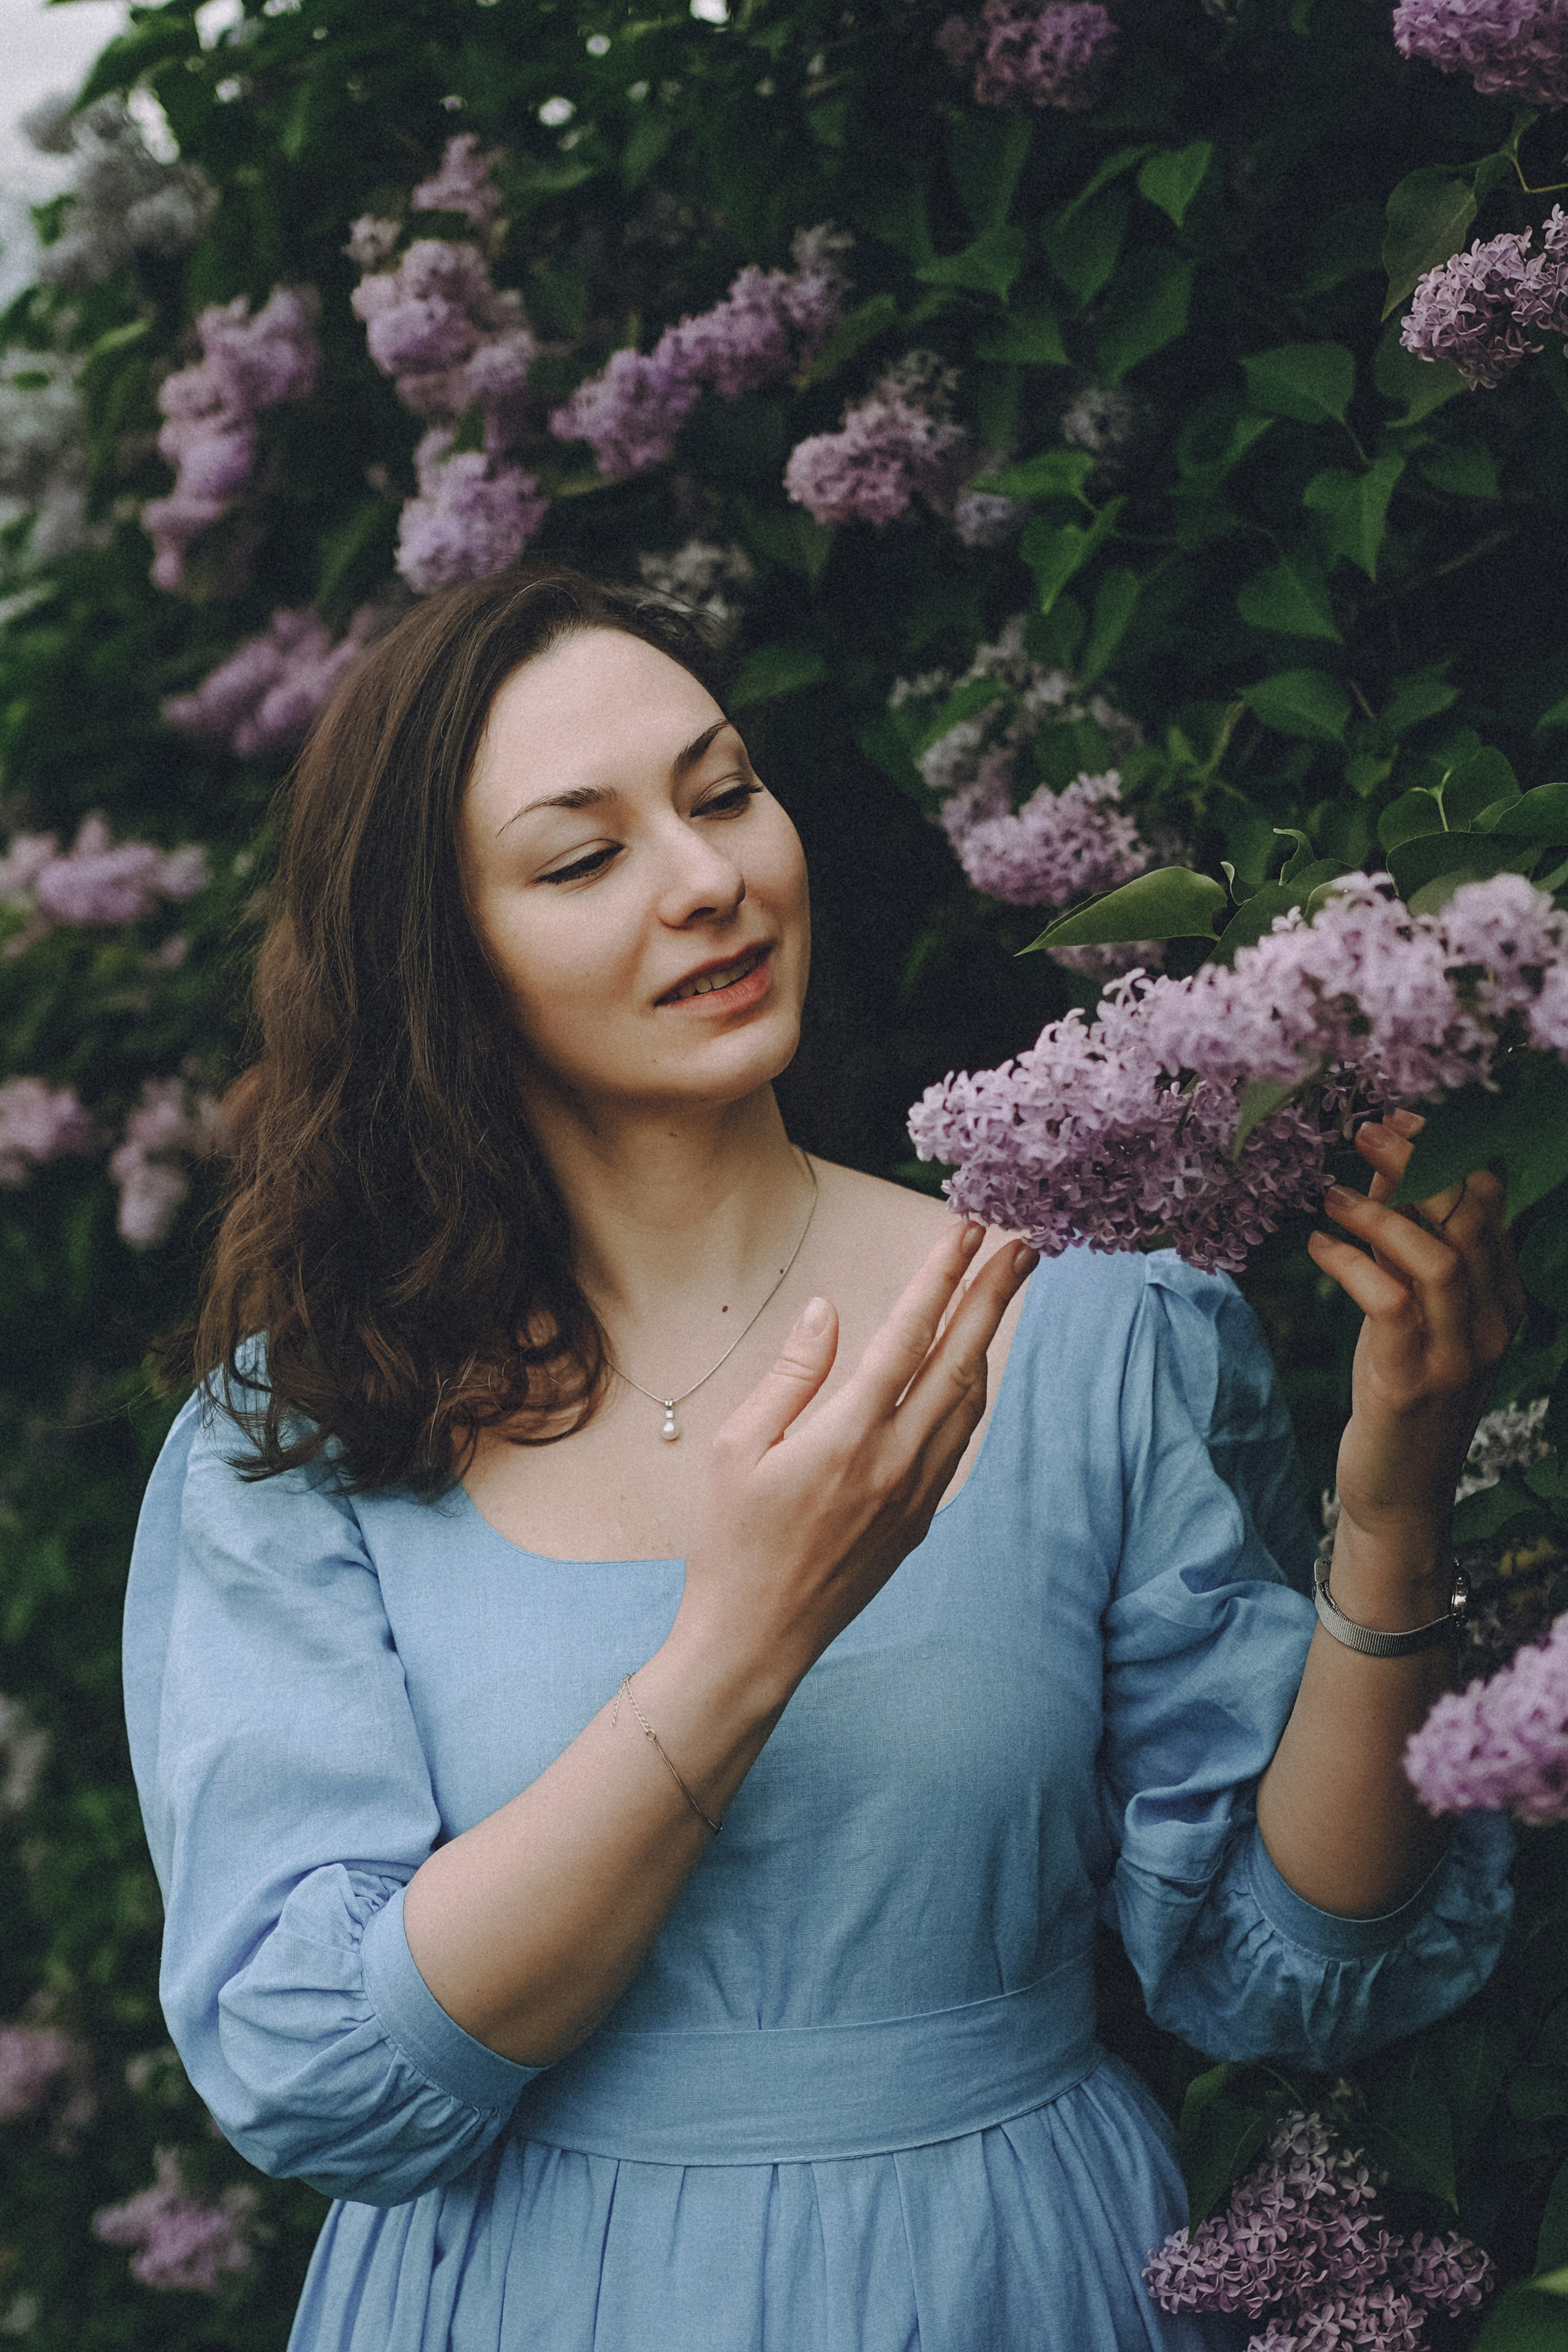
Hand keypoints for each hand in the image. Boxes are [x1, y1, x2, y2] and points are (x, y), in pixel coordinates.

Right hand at [673, 1222, 1037, 1695]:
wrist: (756, 1638)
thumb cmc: (731, 1541)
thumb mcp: (737, 1448)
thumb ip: (791, 1375)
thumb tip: (828, 1311)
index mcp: (847, 1436)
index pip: (908, 1336)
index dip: (940, 1278)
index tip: (966, 1232)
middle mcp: (896, 1462)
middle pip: (961, 1360)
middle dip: (994, 1297)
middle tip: (1023, 1246)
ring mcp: (916, 1494)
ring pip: (970, 1402)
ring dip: (989, 1341)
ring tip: (1003, 1293)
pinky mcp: (919, 1520)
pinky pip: (958, 1442)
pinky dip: (971, 1394)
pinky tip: (971, 1369)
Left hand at [1307, 1111, 1525, 1562]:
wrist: (1397, 1495)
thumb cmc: (1398, 1392)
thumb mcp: (1407, 1311)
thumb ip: (1402, 1245)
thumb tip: (1383, 1167)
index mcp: (1499, 1301)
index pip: (1488, 1203)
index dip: (1446, 1151)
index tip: (1398, 1116)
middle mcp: (1491, 1324)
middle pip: (1471, 1217)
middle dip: (1420, 1160)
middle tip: (1363, 1129)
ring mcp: (1457, 1355)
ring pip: (1439, 1257)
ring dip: (1382, 1211)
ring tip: (1328, 1190)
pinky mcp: (1411, 1382)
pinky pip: (1389, 1303)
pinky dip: (1351, 1264)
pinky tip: (1317, 1245)